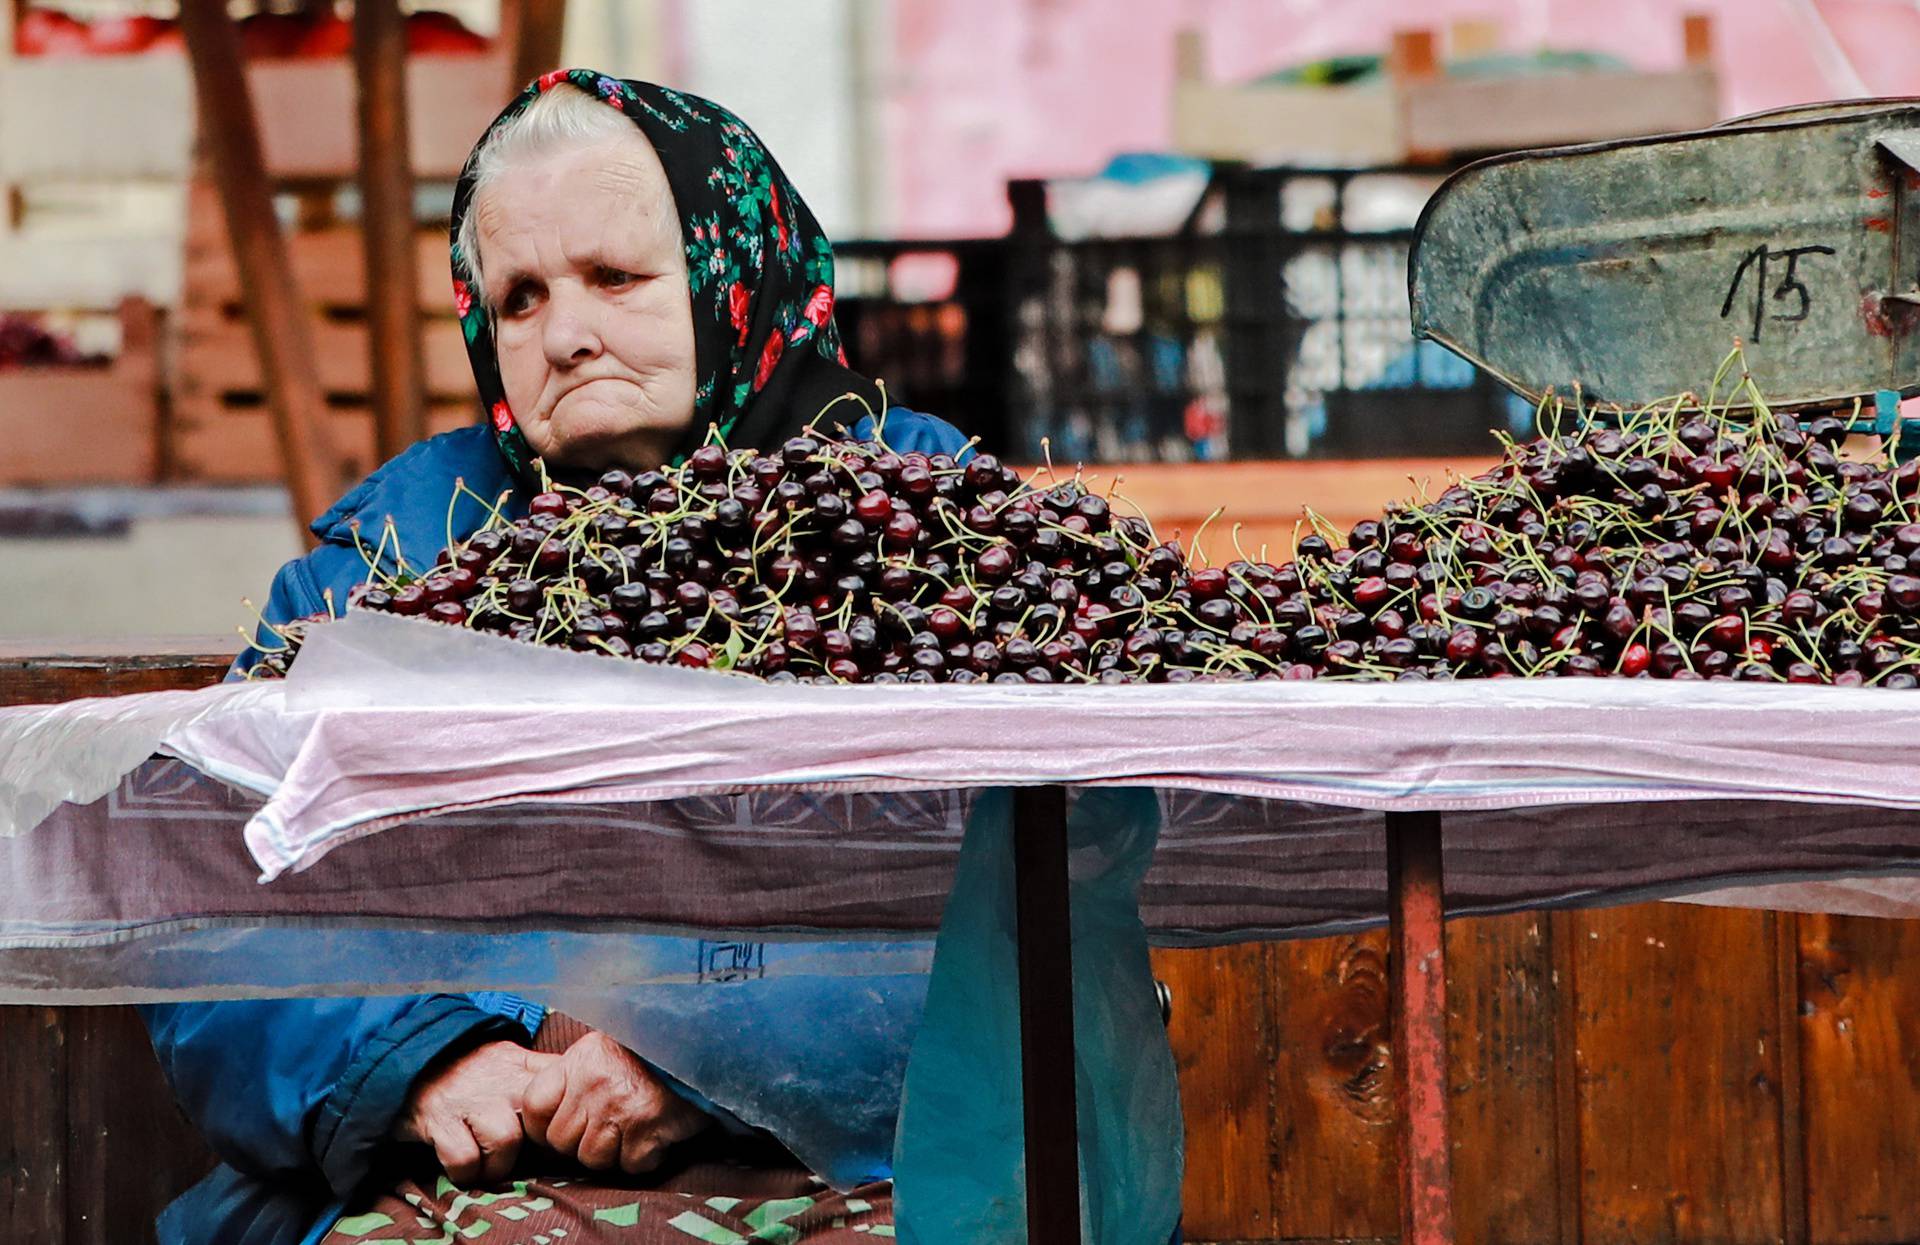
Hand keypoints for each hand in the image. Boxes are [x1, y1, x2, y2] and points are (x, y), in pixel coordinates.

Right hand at [392, 1039, 553, 1185]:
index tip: (562, 1131)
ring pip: (505, 1141)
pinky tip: (465, 1166)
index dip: (568, 1112)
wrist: (408, 1062)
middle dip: (539, 1145)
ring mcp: (470, 1100)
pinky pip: (465, 1159)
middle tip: (527, 1156)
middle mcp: (501, 1080)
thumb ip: (540, 1073)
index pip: (564, 1082)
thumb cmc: (468, 1071)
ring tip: (490, 1165)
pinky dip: (466, 1172)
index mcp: (522, 1064)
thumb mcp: (509, 1058)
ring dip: (499, 1165)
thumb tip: (579, 1092)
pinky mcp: (439, 1121)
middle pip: (541, 1118)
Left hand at [521, 1030, 709, 1173]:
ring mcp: (621, 1107)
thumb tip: (540, 1116)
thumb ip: (572, 1078)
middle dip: (581, 1143)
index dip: (543, 1126)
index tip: (563, 1127)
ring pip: (592, 1159)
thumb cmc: (648, 1055)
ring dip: (613, 1153)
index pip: (533, 1107)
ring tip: (631, 1130)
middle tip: (607, 1127)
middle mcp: (595, 1083)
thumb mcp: (602, 1052)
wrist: (701, 1051)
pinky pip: (630, 1165)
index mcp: (579, 1061)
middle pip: (561, 1141)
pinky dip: (643, 1157)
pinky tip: (653, 1136)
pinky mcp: (648, 1128)